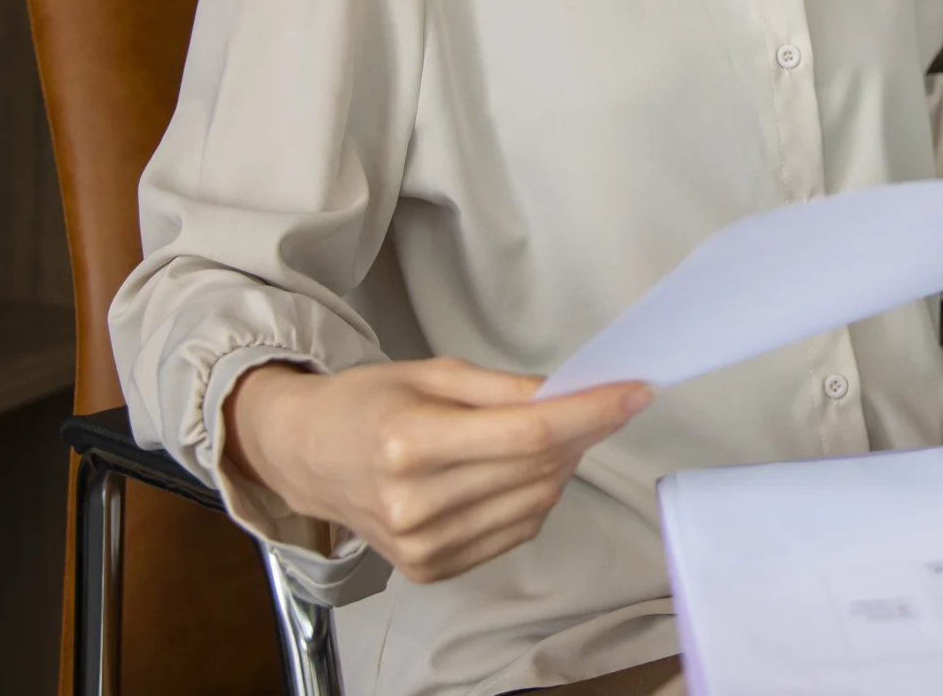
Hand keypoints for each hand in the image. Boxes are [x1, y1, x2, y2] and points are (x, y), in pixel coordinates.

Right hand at [224, 358, 651, 583]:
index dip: (592, 413)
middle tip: (601, 399)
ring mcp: (422, 545)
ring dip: (563, 464)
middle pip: (537, 469)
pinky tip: (523, 470)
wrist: (306, 456)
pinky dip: (535, 497)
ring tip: (553, 432)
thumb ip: (506, 389)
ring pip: (535, 504)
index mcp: (411, 443)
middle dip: (585, 431)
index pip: (529, 435)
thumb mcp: (433, 373)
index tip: (636, 392)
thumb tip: (572, 394)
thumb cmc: (368, 404)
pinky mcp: (430, 569)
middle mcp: (415, 503)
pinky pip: (515, 531)